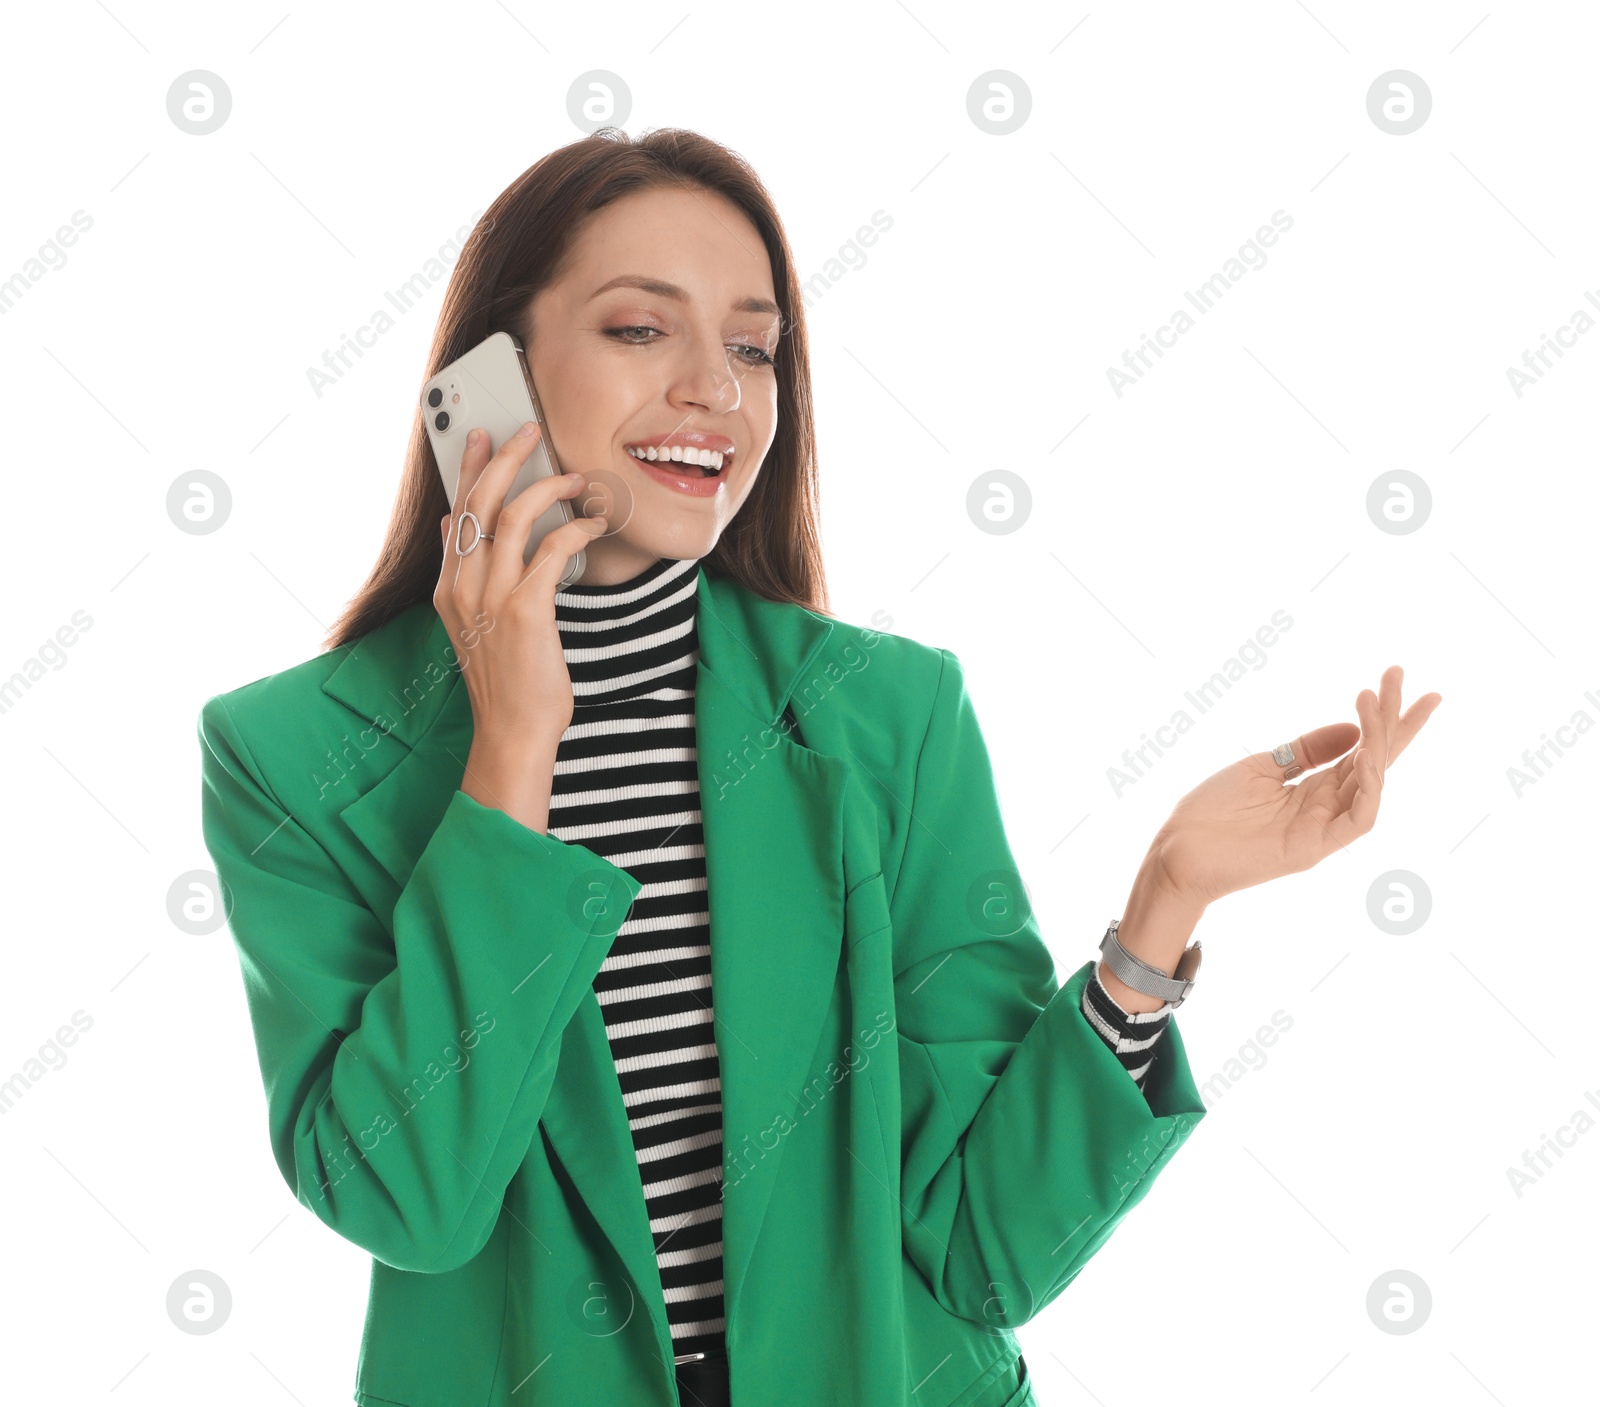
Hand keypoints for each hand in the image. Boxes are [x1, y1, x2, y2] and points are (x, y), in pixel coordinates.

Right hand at [434, 421, 607, 747]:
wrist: (513, 731)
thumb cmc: (505, 681)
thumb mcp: (470, 624)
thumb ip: (462, 575)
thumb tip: (452, 526)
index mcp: (448, 589)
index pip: (455, 513)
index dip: (468, 469)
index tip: (481, 436)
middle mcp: (463, 588)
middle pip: (479, 502)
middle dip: (505, 457)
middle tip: (529, 431)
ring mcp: (492, 598)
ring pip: (512, 516)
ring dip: (547, 486)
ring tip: (575, 476)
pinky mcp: (526, 611)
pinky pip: (549, 550)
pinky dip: (574, 529)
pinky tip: (592, 525)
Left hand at [1148, 666, 1441, 906]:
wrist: (1177, 849)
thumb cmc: (1213, 810)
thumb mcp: (1261, 767)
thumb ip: (1305, 751)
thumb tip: (1353, 728)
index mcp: (1315, 787)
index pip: (1362, 747)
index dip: (1383, 715)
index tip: (1396, 674)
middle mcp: (1327, 806)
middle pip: (1376, 760)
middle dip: (1394, 718)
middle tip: (1399, 673)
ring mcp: (1323, 828)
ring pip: (1372, 784)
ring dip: (1379, 741)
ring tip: (1372, 703)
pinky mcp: (1314, 848)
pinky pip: (1358, 819)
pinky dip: (1368, 789)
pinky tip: (1364, 755)